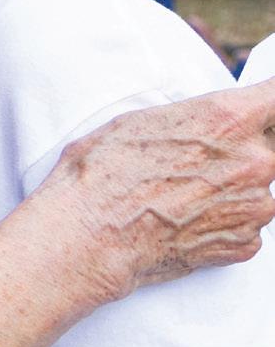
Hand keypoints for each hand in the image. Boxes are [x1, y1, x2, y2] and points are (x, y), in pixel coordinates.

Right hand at [38, 78, 274, 300]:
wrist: (90, 236)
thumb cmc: (102, 174)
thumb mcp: (141, 120)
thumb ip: (196, 119)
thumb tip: (210, 124)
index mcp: (228, 118)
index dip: (269, 102)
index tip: (263, 107)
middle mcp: (254, 160)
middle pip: (271, 146)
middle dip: (244, 149)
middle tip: (201, 158)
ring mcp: (255, 206)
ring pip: (259, 188)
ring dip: (232, 189)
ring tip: (182, 194)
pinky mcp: (247, 243)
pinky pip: (247, 225)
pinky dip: (223, 222)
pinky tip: (184, 219)